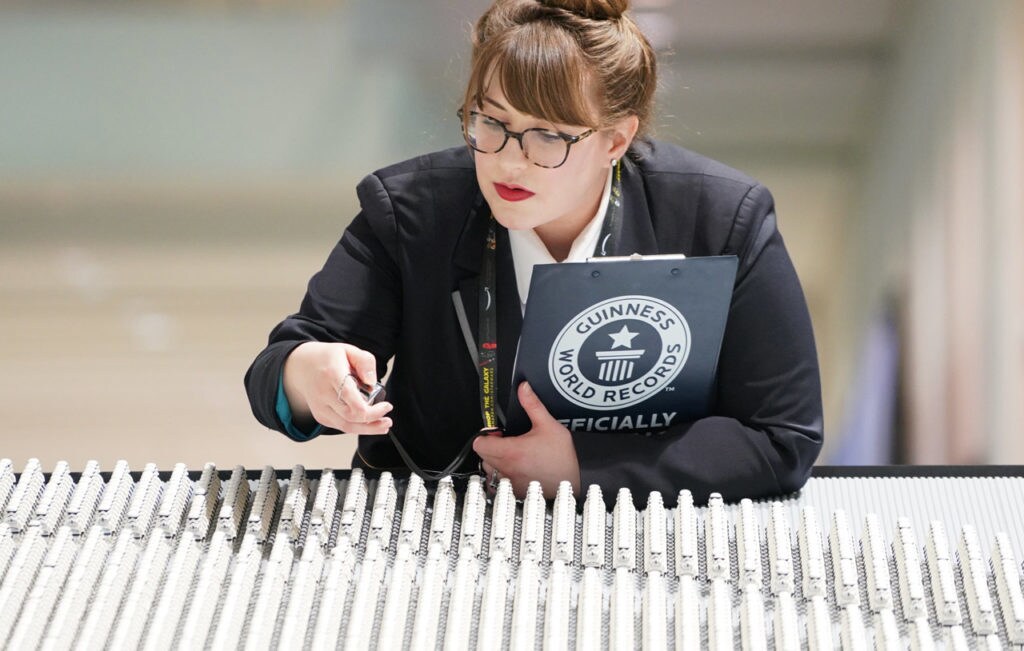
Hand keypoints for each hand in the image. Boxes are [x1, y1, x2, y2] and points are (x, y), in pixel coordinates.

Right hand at [282, 342, 392, 433]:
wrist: (302, 366)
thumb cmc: (328, 358)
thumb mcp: (349, 350)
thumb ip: (365, 362)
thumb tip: (371, 381)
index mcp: (332, 374)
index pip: (352, 399)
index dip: (372, 408)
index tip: (386, 406)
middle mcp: (323, 393)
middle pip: (350, 416)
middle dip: (373, 422)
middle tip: (387, 419)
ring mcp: (320, 407)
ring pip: (346, 426)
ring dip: (367, 429)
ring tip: (382, 426)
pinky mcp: (320, 415)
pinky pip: (341, 426)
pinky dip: (356, 427)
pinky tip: (368, 424)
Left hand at [473, 382, 580, 499]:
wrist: (573, 482)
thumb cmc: (563, 459)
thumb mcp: (549, 426)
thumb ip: (533, 405)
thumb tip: (524, 388)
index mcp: (511, 451)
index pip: (480, 443)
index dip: (487, 435)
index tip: (499, 433)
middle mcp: (506, 468)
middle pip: (482, 456)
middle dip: (491, 447)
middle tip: (507, 442)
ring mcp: (509, 482)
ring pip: (488, 470)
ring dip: (495, 462)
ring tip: (512, 457)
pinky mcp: (514, 492)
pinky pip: (497, 485)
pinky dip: (500, 477)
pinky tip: (515, 470)